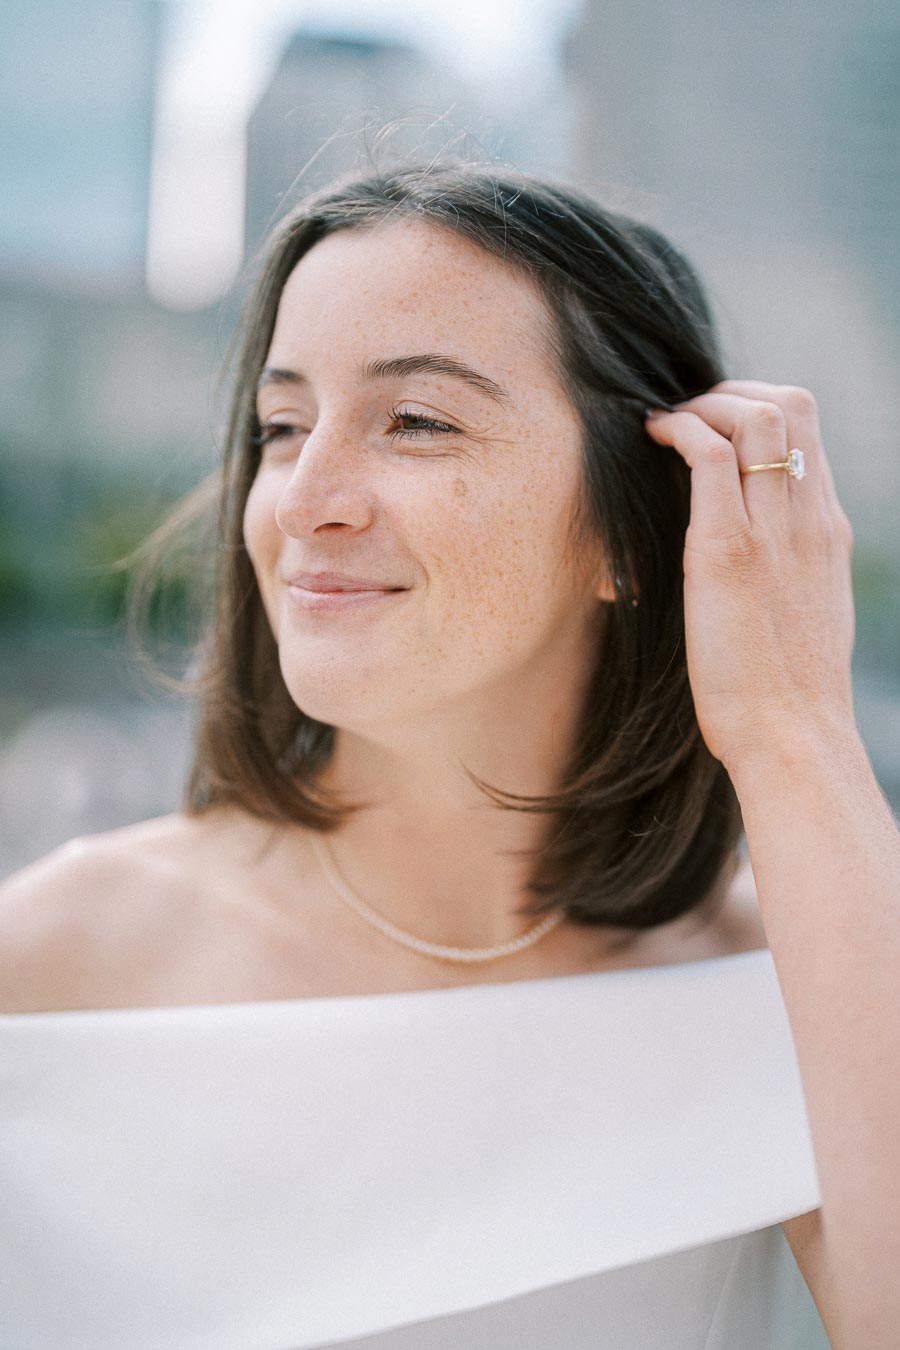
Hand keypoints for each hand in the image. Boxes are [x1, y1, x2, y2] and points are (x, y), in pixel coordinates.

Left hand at [644, 381, 856, 772]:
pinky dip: (679, 430)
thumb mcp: (800, 613)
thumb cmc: (786, 693)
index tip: (716, 424)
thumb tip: (744, 560)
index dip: (758, 408)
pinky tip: (653, 438)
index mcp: (827, 530)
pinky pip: (711, 456)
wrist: (794, 736)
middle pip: (792, 403)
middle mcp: (809, 518)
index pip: (807, 431)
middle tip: (687, 414)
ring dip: (703, 403)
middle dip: (732, 391)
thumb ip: (783, 571)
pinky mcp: (728, 551)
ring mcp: (774, 531)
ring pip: (758, 416)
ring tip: (666, 424)